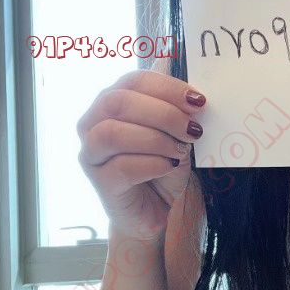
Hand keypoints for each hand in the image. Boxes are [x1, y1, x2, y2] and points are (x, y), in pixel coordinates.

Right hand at [77, 68, 206, 240]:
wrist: (155, 209)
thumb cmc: (162, 167)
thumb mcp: (176, 136)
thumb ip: (178, 113)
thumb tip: (193, 96)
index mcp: (111, 102)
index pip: (133, 81)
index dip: (167, 88)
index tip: (199, 102)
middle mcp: (92, 123)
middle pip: (117, 102)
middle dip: (163, 113)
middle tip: (193, 130)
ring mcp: (91, 153)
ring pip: (113, 133)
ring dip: (155, 139)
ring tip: (180, 151)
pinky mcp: (99, 182)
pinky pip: (121, 167)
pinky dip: (152, 164)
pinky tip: (169, 167)